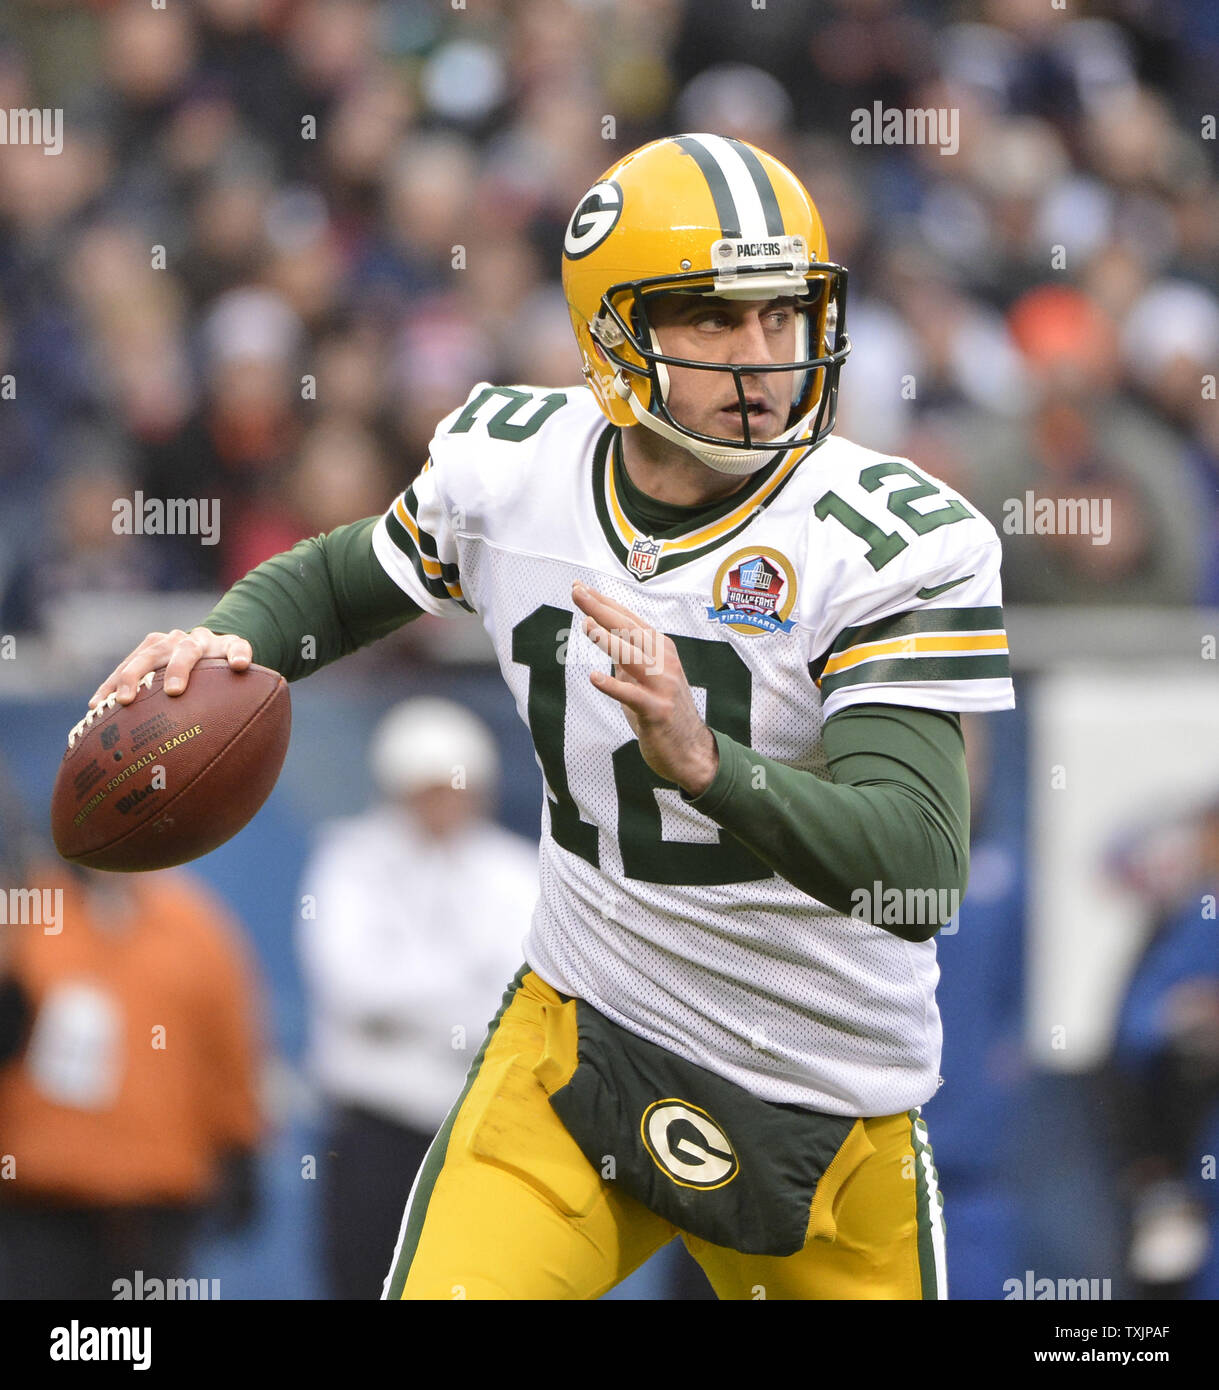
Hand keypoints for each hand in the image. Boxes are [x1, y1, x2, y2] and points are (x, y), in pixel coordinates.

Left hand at [89, 628, 252, 706]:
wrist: (226, 648)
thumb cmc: (193, 676)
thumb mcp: (170, 682)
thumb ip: (149, 702)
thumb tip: (112, 742)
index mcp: (157, 648)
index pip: (129, 664)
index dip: (112, 683)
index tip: (96, 706)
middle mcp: (176, 642)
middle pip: (150, 654)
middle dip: (134, 674)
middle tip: (124, 700)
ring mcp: (205, 641)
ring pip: (188, 650)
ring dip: (177, 668)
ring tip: (174, 691)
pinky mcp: (233, 644)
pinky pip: (238, 646)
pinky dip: (238, 654)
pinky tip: (238, 666)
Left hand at [572, 581, 718, 796]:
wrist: (690, 749)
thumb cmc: (662, 710)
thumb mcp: (644, 676)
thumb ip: (625, 654)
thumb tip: (597, 629)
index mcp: (661, 649)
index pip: (628, 619)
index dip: (604, 602)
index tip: (580, 588)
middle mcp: (664, 661)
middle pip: (630, 630)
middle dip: (601, 609)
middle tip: (577, 592)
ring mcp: (662, 685)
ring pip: (633, 657)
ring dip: (609, 641)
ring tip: (587, 626)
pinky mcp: (656, 710)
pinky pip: (632, 696)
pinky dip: (613, 686)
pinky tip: (594, 677)